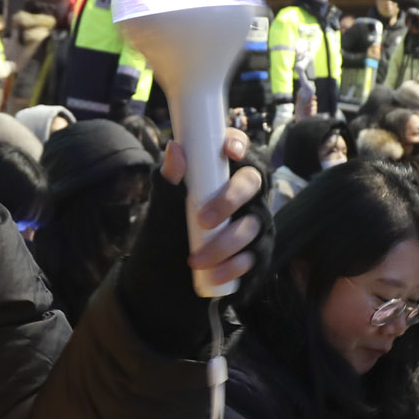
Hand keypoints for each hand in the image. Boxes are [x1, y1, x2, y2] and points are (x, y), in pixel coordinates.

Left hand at [161, 127, 263, 288]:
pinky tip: (215, 275)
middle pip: (253, 184)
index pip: (239, 147)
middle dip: (230, 200)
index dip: (240, 143)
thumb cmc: (166, 230)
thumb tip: (174, 148)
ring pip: (253, 226)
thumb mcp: (162, 207)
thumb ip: (167, 181)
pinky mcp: (256, 253)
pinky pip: (256, 258)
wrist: (163, 274)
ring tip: (196, 260)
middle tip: (202, 220)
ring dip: (225, 244)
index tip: (230, 152)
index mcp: (221, 173)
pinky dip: (234, 267)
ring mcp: (253, 222)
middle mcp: (244, 194)